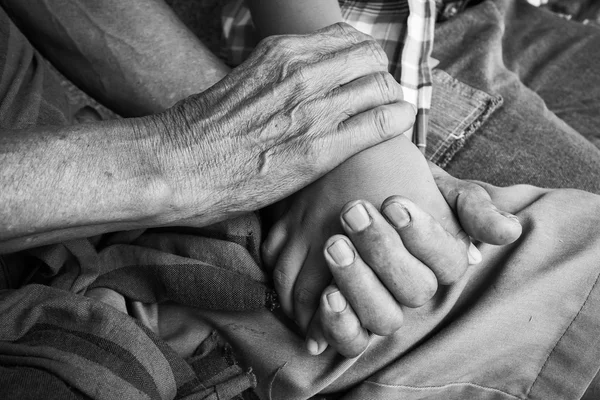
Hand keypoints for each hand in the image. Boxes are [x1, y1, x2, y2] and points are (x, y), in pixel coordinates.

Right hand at [147, 23, 415, 225]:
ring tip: (386, 115)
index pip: (348, 38)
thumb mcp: (243, 80)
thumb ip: (279, 75)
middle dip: (380, 75)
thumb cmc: (205, 130)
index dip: (363, 59)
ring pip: (383, 85)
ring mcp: (313, 109)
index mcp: (282, 51)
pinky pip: (381, 123)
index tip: (362, 76)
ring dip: (391, 99)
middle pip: (371, 57)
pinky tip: (395, 128)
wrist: (180, 166)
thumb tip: (302, 83)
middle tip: (376, 97)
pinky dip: (397, 122)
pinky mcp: (320, 149)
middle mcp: (302, 72)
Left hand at [310, 177, 521, 356]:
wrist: (353, 187)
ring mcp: (383, 308)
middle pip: (413, 289)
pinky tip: (327, 294)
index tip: (392, 202)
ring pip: (383, 318)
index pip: (448, 261)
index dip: (422, 235)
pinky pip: (351, 341)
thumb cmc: (399, 186)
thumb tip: (508, 230)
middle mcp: (416, 290)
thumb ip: (472, 206)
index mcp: (442, 260)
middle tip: (353, 211)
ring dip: (358, 283)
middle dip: (382, 250)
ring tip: (335, 244)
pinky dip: (339, 324)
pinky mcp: (349, 322)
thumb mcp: (437, 188)